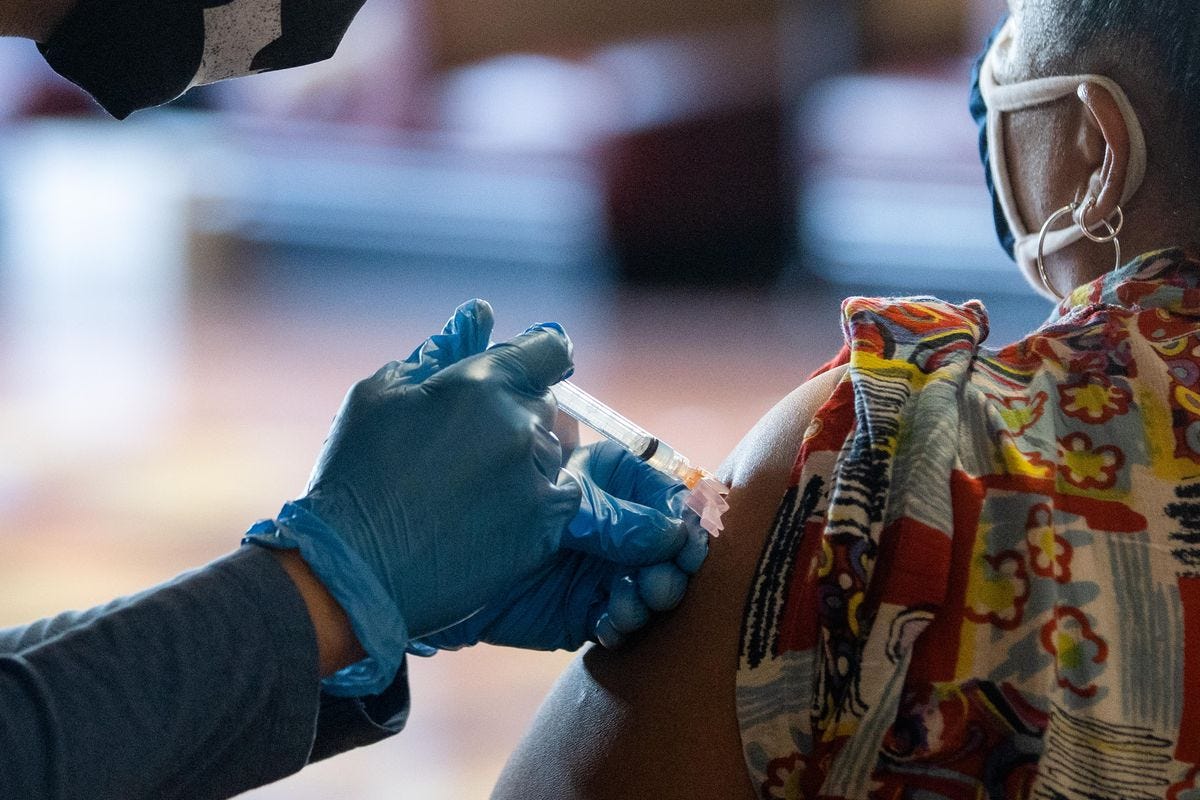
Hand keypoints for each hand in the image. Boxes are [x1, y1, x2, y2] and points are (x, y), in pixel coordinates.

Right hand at [245, 300, 579, 693]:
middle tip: (471, 445)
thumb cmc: (355, 476)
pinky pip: (560, 500)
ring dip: (525, 461)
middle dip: (518, 415)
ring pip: (553, 455)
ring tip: (471, 488)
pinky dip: (535, 502)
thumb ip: (437, 351)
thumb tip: (479, 314)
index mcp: (482, 384)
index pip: (550, 350)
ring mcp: (537, 481)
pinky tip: (489, 515)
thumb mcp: (380, 396)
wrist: (354, 570)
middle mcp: (521, 428)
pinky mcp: (545, 530)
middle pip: (548, 406)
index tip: (534, 366)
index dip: (542, 355)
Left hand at [416, 441, 709, 651]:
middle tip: (675, 569)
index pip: (642, 481)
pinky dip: (624, 618)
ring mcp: (580, 565)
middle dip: (672, 550)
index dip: (670, 501)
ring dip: (654, 585)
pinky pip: (613, 614)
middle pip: (655, 532)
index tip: (687, 521)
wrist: (379, 572)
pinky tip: (619, 619)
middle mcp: (586, 518)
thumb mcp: (509, 473)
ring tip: (646, 598)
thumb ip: (577, 472)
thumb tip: (656, 506)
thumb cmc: (433, 499)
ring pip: (642, 574)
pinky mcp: (569, 610)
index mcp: (575, 472)